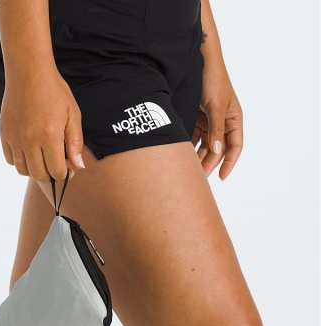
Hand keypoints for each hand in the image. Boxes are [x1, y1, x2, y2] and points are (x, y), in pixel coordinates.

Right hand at [0, 65, 84, 181]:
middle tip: (57, 163)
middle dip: (51, 175)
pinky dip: (20, 160)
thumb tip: (78, 167)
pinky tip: (29, 149)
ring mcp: (15, 138)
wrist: (28, 71)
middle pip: (40, 175)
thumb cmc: (54, 92)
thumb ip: (75, 143)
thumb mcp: (72, 115)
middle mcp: (30, 140)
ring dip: (35, 169)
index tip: (69, 166)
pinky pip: (10, 159)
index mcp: (50, 136)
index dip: (66, 174)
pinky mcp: (4, 134)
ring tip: (43, 156)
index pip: (57, 172)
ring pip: (23, 170)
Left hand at [192, 59, 243, 179]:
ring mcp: (209, 120)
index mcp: (234, 119)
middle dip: (209, 163)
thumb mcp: (215, 106)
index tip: (221, 177)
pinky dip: (188, 145)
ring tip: (188, 170)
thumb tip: (217, 152)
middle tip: (198, 177)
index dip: (229, 163)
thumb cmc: (212, 79)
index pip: (235, 146)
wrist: (197, 59)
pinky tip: (180, 155)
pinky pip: (193, 136)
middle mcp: (223, 121)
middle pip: (217, 148)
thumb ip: (216, 130)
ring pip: (204, 144)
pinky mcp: (196, 116)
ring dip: (197, 156)